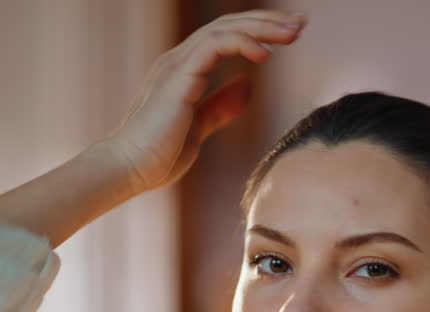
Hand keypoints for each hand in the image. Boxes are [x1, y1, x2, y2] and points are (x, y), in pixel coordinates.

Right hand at [101, 9, 307, 193]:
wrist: (128, 171)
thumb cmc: (158, 156)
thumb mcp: (199, 128)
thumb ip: (220, 106)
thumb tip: (247, 87)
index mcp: (185, 70)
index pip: (226, 36)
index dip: (259, 31)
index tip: (291, 35)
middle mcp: (179, 60)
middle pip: (228, 25)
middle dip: (267, 21)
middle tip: (301, 24)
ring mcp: (176, 65)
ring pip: (223, 28)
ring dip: (261, 28)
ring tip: (293, 33)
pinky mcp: (178, 77)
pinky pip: (213, 45)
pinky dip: (242, 43)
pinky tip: (266, 54)